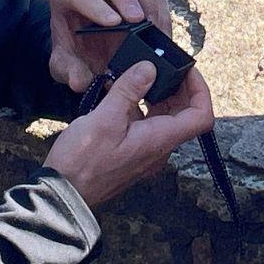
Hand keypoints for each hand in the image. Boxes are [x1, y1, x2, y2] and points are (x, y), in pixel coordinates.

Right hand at [44, 59, 214, 206]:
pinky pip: (148, 128)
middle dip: (178, 89)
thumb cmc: (81, 161)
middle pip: (185, 116)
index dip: (200, 90)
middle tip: (162, 67)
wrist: (62, 195)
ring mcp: (146, 154)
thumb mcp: (104, 119)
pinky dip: (143, 109)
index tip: (186, 71)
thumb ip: (128, 90)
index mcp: (160, 140)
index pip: (201, 117)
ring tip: (140, 77)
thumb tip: (149, 68)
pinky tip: (122, 97)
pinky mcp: (132, 155)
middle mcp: (159, 150)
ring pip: (165, 121)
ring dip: (159, 97)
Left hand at [48, 0, 171, 92]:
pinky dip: (159, 10)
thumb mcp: (65, 65)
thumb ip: (69, 72)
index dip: (96, 6)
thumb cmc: (73, 51)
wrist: (87, 48)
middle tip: (138, 20)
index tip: (114, 23)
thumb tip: (79, 81)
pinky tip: (159, 33)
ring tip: (151, 25)